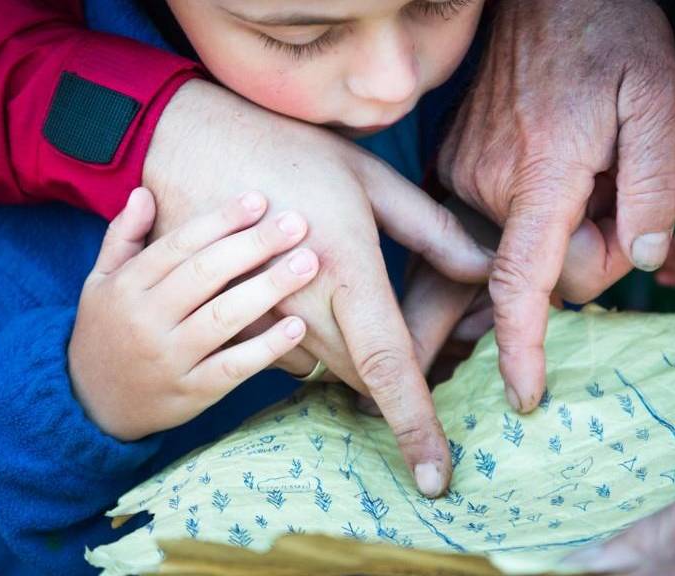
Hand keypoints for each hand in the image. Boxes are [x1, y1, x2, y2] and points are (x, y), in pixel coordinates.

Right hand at [68, 188, 316, 440]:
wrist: (91, 405)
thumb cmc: (107, 331)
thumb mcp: (101, 281)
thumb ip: (122, 237)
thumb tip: (144, 192)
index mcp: (127, 286)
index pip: (179, 245)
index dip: (220, 220)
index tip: (259, 200)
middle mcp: (146, 320)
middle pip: (205, 274)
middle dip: (254, 246)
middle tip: (297, 224)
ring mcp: (169, 358)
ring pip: (223, 318)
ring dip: (269, 288)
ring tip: (307, 263)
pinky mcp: (191, 393)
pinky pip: (233, 367)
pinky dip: (266, 348)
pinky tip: (297, 326)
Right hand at [144, 81, 492, 494]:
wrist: (189, 143)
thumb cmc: (288, 151)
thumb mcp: (369, 179)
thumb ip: (431, 230)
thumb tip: (485, 269)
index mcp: (348, 271)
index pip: (389, 366)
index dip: (415, 425)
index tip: (435, 477)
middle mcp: (303, 307)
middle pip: (362, 377)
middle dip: (391, 373)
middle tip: (405, 324)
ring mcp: (259, 320)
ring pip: (325, 369)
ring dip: (347, 352)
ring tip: (342, 292)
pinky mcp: (229, 320)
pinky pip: (281, 356)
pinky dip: (306, 340)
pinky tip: (307, 292)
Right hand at [438, 0, 674, 411]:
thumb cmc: (612, 39)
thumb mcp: (660, 99)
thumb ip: (656, 185)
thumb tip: (641, 259)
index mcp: (540, 170)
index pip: (521, 279)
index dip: (523, 345)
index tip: (525, 394)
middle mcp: (487, 181)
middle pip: (543, 271)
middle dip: (590, 255)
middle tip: (621, 195)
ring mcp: (464, 174)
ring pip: (523, 249)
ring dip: (563, 230)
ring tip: (586, 169)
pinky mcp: (456, 168)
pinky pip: (500, 223)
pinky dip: (536, 214)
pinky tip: (556, 164)